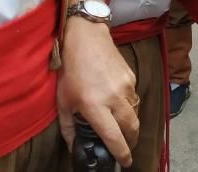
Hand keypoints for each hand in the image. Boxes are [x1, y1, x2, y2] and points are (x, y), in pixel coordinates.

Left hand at [57, 18, 139, 167]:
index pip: (113, 136)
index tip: (125, 162)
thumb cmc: (71, 70)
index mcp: (94, 106)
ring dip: (130, 124)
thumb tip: (75, 147)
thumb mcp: (62, 101)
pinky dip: (128, 106)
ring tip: (121, 126)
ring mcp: (125, 86)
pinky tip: (117, 103)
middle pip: (131, 128)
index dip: (121, 152)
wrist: (87, 38)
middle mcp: (113, 97)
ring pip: (135, 113)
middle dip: (131, 142)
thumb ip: (69, 128)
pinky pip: (134, 98)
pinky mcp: (131, 77)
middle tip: (126, 148)